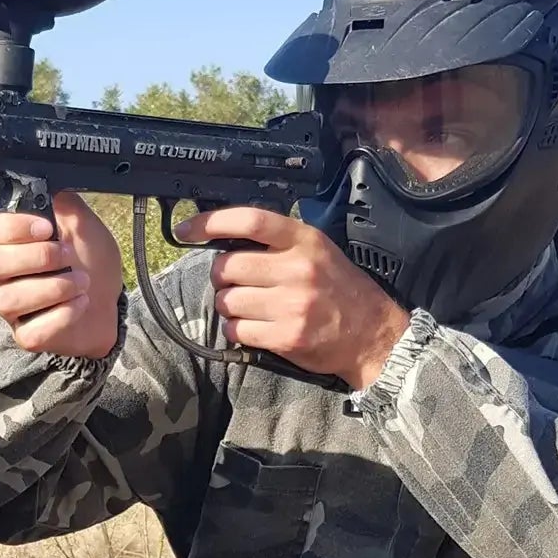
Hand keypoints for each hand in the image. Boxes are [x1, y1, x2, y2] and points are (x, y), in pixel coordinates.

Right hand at [0, 191, 122, 358]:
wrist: (113, 301)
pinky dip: (60, 316)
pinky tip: (80, 304)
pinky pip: (29, 331)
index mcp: (10, 243)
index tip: (45, 228)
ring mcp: (13, 308)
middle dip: (34, 258)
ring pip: (8, 300)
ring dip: (52, 287)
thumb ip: (64, 203)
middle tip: (67, 255)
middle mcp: (4, 275)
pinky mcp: (27, 335)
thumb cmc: (92, 262)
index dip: (7, 228)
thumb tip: (48, 183)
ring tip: (82, 282)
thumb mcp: (83, 224)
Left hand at [175, 207, 409, 388]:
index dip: (210, 222)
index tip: (186, 230)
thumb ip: (277, 243)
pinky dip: (237, 331)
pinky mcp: (286, 337)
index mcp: (304, 240)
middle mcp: (297, 269)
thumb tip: (223, 240)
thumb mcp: (317, 251)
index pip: (249, 220)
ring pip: (227, 302)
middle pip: (227, 267)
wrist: (372, 334)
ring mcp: (292, 305)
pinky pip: (237, 331)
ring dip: (229, 307)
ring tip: (251, 309)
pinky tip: (255, 328)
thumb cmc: (339, 290)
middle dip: (221, 278)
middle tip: (234, 285)